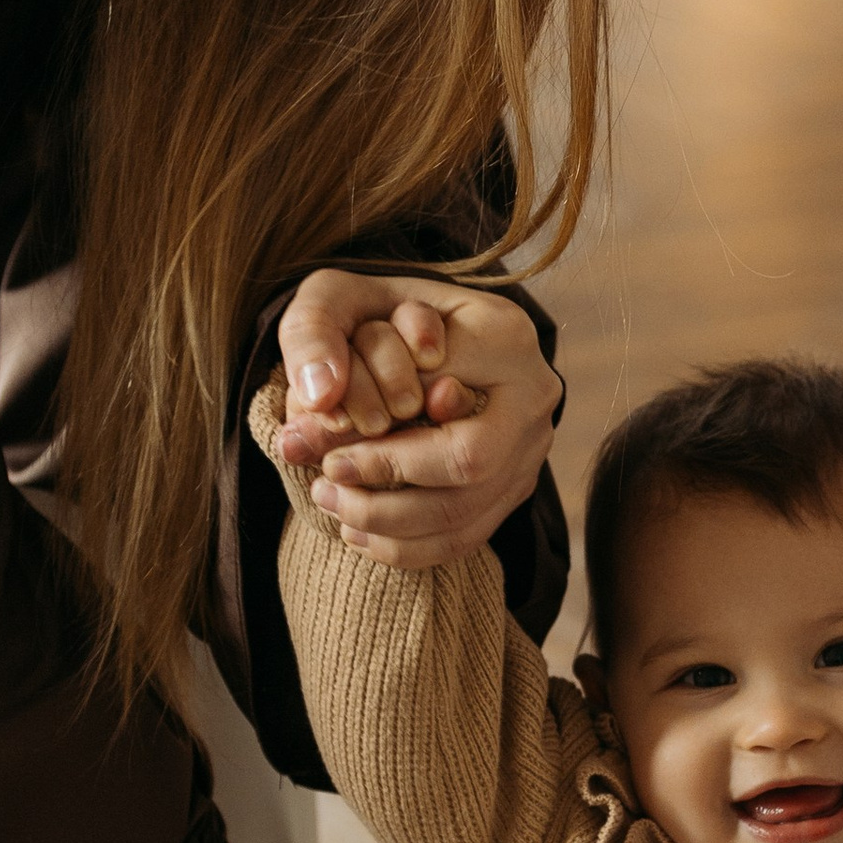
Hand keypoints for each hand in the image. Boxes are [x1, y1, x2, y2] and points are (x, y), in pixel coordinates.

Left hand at [276, 275, 557, 571]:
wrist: (434, 335)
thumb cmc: (380, 314)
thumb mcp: (339, 296)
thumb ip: (315, 333)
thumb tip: (319, 396)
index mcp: (502, 334)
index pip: (437, 393)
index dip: (370, 428)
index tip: (310, 438)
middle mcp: (533, 394)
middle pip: (467, 462)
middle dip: (385, 481)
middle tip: (325, 478)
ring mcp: (532, 447)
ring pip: (464, 510)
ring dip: (385, 521)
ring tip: (332, 503)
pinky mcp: (517, 488)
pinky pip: (466, 538)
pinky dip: (406, 546)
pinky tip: (359, 532)